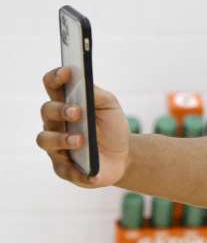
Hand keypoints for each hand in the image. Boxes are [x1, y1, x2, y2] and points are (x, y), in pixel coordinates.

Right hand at [36, 66, 130, 187]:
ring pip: (45, 139)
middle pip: (47, 111)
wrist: (124, 157)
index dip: (56, 77)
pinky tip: (90, 170)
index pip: (52, 85)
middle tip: (77, 112)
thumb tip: (84, 82)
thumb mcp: (111, 108)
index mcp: (65, 104)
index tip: (68, 72)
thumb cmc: (112, 128)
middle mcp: (55, 124)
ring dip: (62, 139)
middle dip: (60, 110)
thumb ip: (98, 95)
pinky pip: (64, 169)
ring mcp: (56, 146)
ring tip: (81, 140)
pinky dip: (77, 170)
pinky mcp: (64, 169)